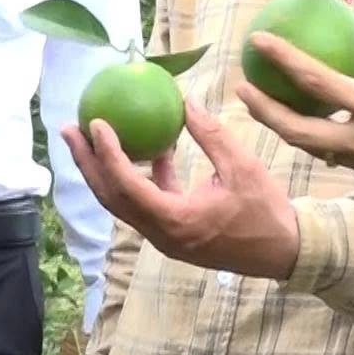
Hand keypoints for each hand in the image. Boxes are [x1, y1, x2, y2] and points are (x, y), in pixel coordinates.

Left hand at [60, 101, 300, 280]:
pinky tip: (151, 149)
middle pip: (111, 198)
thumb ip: (211, 135)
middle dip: (87, 163)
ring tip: (93, 137)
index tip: (97, 124)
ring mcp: (165, 237)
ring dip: (105, 170)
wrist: (283, 252)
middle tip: (70, 130)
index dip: (108, 154)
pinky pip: (146, 203)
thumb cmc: (265, 211)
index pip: (127, 186)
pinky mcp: (173, 233)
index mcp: (175, 220)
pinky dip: (140, 177)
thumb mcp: (242, 167)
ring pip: (123, 202)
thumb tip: (186, 102)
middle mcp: (161, 234)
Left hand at [235, 28, 353, 201]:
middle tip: (242, 88)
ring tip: (267, 104)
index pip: (315, 82)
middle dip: (264, 111)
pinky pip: (336, 153)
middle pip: (297, 130)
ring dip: (285, 126)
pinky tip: (312, 120)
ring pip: (313, 146)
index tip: (258, 41)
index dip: (282, 59)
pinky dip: (317, 136)